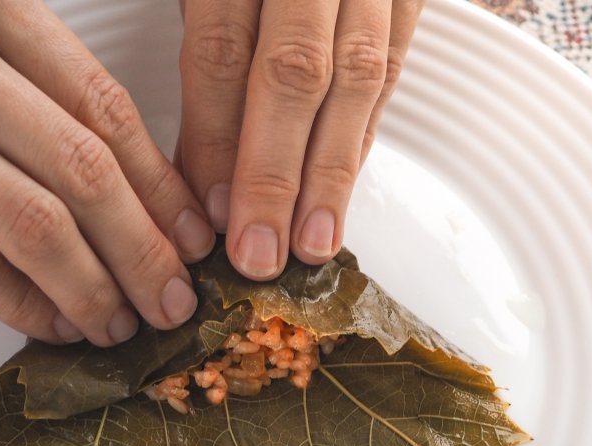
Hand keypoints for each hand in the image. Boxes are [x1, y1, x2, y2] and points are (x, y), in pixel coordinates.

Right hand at [0, 0, 214, 345]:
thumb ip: (32, 85)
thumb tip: (127, 189)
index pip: (104, 109)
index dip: (162, 186)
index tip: (192, 236)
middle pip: (81, 170)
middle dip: (143, 250)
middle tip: (174, 296)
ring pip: (29, 222)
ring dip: (92, 288)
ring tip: (123, 321)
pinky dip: (20, 302)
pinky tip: (56, 322)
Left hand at [176, 0, 423, 278]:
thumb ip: (205, 47)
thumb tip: (200, 165)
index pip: (225, 51)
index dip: (217, 138)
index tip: (210, 209)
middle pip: (295, 72)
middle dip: (275, 174)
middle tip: (258, 252)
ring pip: (358, 78)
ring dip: (332, 172)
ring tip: (312, 241)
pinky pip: (391, 66)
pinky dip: (363, 133)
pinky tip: (342, 185)